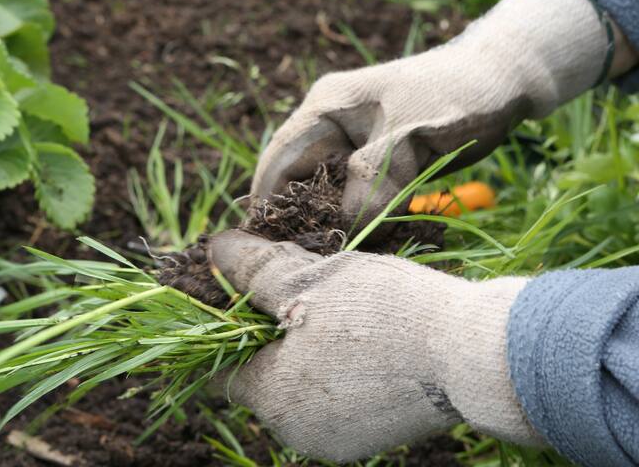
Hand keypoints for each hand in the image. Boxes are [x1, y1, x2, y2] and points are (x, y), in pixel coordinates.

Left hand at [210, 231, 541, 462]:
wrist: (475, 353)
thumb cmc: (384, 312)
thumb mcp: (310, 279)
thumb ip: (255, 271)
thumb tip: (214, 250)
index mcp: (274, 399)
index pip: (223, 366)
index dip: (228, 325)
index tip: (252, 292)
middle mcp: (299, 432)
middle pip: (265, 373)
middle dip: (273, 330)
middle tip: (302, 286)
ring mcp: (340, 440)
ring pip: (302, 383)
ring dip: (309, 344)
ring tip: (340, 304)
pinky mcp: (375, 435)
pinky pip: (337, 394)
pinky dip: (339, 365)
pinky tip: (367, 333)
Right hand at [253, 0, 619, 224]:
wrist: (503, 78)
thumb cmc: (458, 94)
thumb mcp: (412, 136)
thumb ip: (374, 179)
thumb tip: (345, 229)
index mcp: (326, 108)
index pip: (278, 162)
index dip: (267, 205)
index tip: (263, 249)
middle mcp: (331, 127)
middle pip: (298, 183)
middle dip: (302, 222)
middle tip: (306, 264)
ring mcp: (354, 145)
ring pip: (328, 195)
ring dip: (334, 225)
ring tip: (337, 259)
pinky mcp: (378, 163)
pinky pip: (357, 198)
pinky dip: (361, 220)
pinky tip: (370, 243)